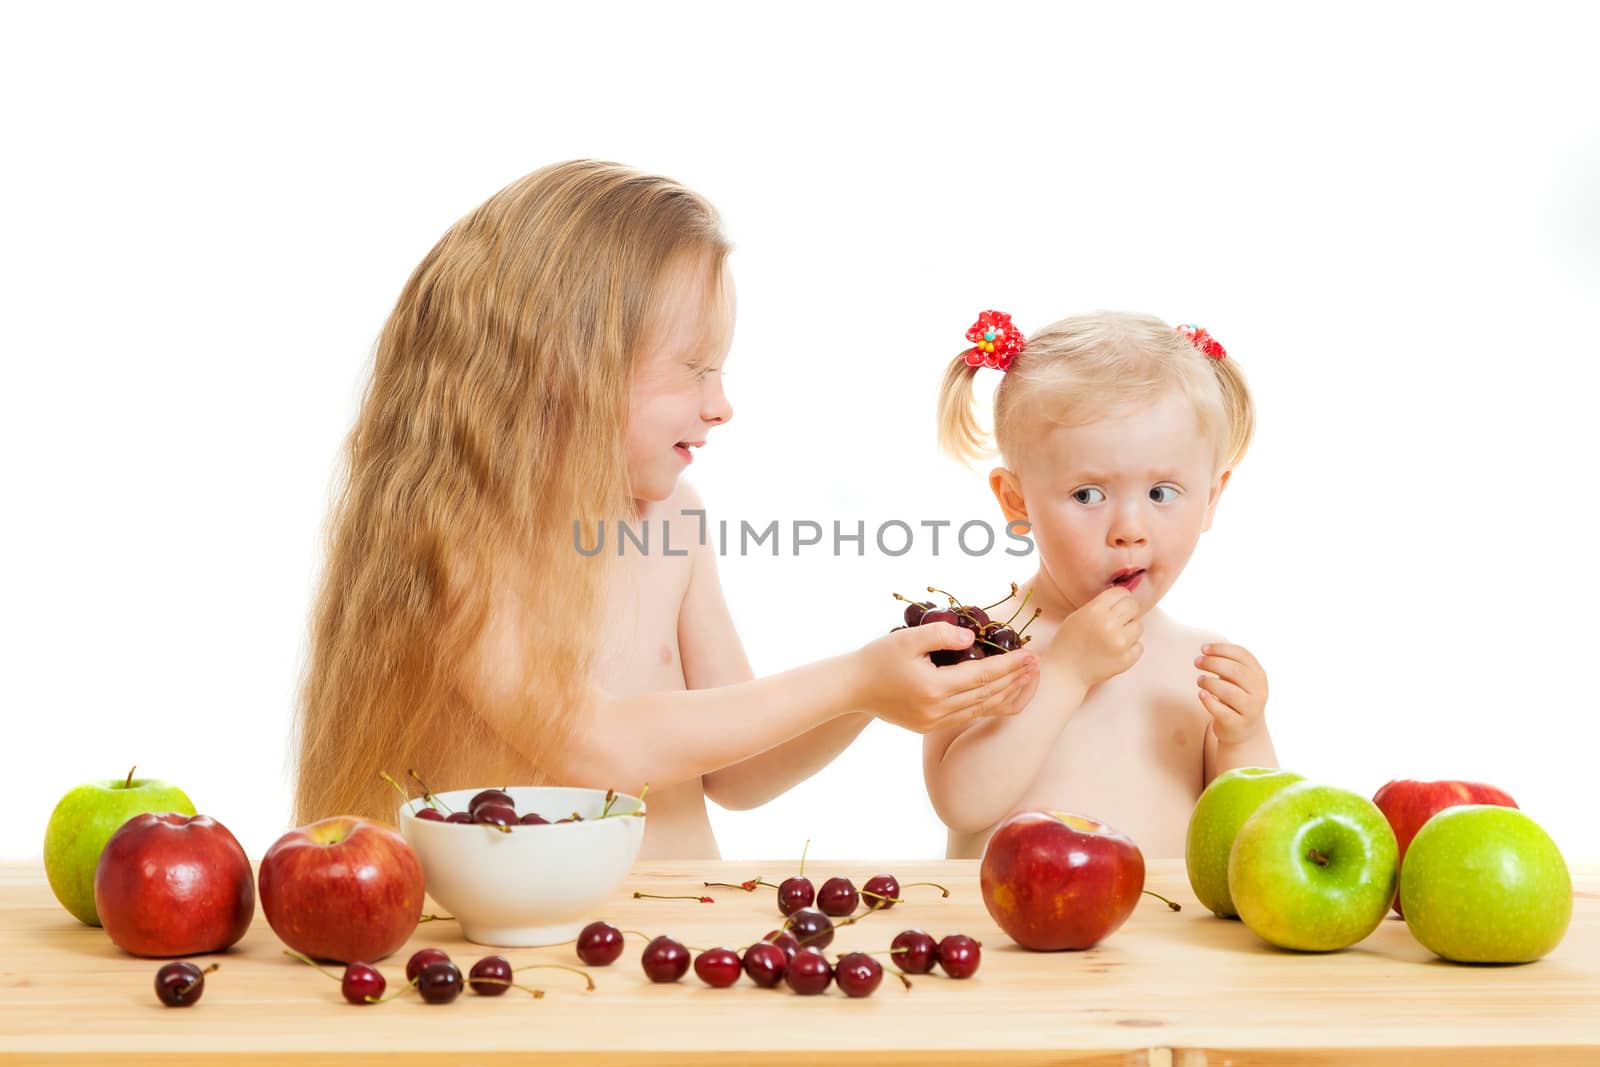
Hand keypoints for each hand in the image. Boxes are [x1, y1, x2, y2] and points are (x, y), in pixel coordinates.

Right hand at [855, 623, 1039, 733]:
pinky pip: (969, 716)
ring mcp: (935, 722)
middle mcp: (939, 710)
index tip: (1030, 654)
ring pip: (982, 710)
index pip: (984, 675)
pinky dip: (990, 705)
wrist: (852, 688)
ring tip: (1027, 680)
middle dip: (1016, 679)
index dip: (1010, 665)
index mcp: (935, 688)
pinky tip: (1002, 695)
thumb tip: (971, 637)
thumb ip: (942, 634)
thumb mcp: (908, 638)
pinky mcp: (930, 726)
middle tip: (1037, 664)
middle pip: (989, 695)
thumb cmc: (877, 658)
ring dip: (1008, 694)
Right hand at [1050, 586, 1142, 687]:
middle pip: (1133, 606)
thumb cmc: (1069, 643)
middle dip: (1128, 611)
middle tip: (1120, 619)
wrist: (1065, 671)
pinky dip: (1131, 648)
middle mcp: (1109, 624)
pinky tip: (1116, 650)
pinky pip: (1139, 646)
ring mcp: (1119, 643)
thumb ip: (1100, 605)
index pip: (1121, 592)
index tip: (1118, 604)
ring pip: (1139, 626)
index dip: (1121, 597)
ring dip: (1130, 630)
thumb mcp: (1078, 616)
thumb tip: (1123, 597)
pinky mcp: (1126, 659)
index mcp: (1095, 611)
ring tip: (1115, 637)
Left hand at [1195, 642, 1268, 743]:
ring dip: (1210, 682)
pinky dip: (1210, 701)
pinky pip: (1222, 711)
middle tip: (1197, 661)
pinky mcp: (1238, 724)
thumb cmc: (1237, 696)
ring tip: (1199, 679)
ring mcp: (1251, 709)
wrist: (1244, 730)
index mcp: (1259, 675)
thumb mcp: (1238, 678)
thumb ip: (1227, 663)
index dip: (1222, 649)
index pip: (1243, 656)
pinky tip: (1201, 694)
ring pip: (1229, 692)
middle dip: (1213, 663)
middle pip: (1236, 672)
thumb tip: (1206, 651)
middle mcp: (1259, 691)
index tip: (1203, 648)